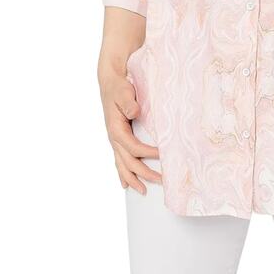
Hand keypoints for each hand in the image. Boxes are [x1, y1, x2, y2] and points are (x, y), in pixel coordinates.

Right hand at [98, 70, 160, 193]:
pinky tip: (126, 183)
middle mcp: (114, 138)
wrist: (110, 82)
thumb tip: (134, 112)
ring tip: (143, 191)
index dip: (148, 153)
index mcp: (116, 129)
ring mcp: (115, 140)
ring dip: (133, 178)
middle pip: (128, 161)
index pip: (133, 147)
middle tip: (161, 181)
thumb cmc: (119, 86)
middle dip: (144, 173)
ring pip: (122, 164)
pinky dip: (123, 172)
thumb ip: (128, 102)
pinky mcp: (118, 138)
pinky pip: (119, 160)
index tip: (163, 155)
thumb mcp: (124, 91)